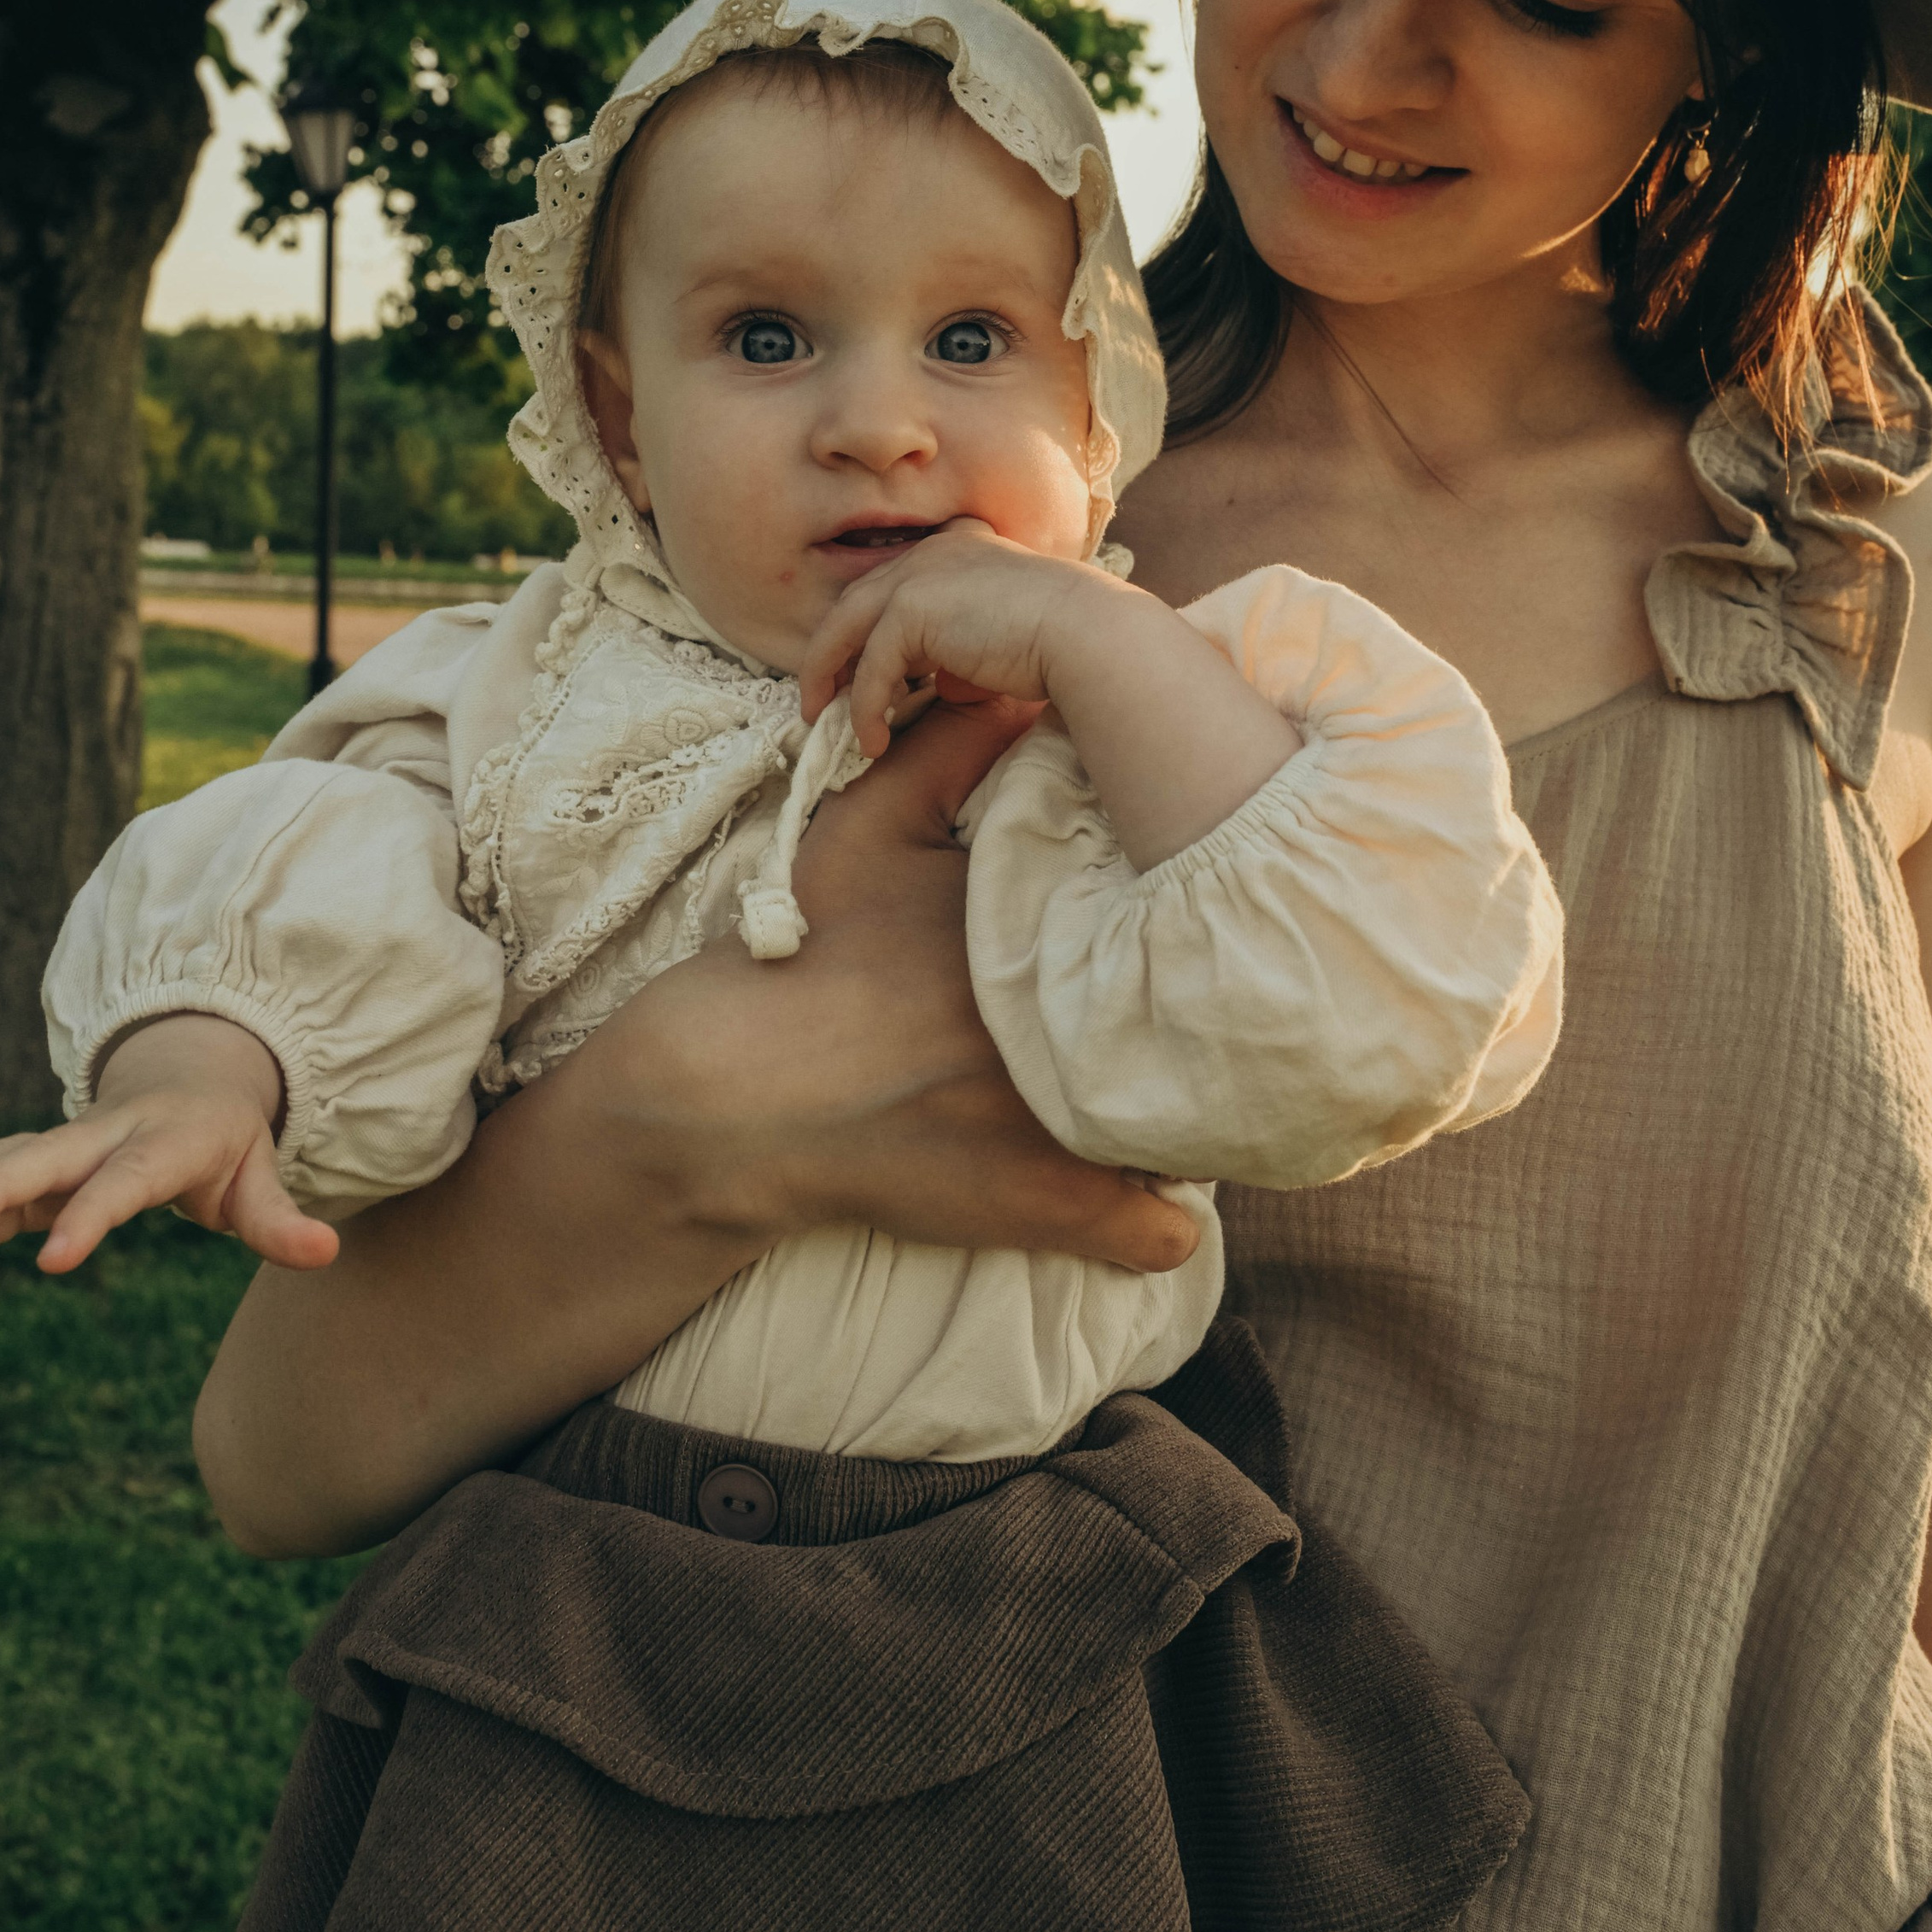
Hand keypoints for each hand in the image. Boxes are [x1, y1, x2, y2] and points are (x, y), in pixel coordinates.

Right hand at [0, 1014, 336, 1320]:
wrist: (190, 1078)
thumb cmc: (226, 1141)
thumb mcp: (258, 1175)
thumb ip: (279, 1220)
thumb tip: (327, 1253)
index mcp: (163, 1140)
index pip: (124, 1179)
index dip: (88, 1215)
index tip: (52, 1262)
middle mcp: (102, 1135)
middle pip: (39, 1157)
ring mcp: (64, 1146)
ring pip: (1, 1169)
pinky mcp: (36, 1167)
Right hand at [595, 688, 1200, 1271]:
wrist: (730, 1096)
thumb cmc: (803, 952)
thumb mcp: (863, 828)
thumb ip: (946, 753)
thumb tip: (1025, 696)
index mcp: (1041, 928)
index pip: (1174, 921)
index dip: (1164, 932)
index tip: (1145, 946)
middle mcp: (1077, 1019)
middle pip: (1201, 1018)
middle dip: (1174, 1020)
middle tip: (1139, 1026)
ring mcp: (1074, 1128)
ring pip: (1199, 1129)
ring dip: (1170, 1123)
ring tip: (1130, 1109)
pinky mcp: (1055, 1214)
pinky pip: (1165, 1235)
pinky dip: (1146, 1221)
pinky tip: (1116, 1198)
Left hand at [799, 518, 1119, 755]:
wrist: (1086, 635)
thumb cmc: (1064, 642)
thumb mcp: (1001, 637)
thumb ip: (961, 649)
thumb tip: (939, 680)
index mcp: (954, 549)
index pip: (890, 585)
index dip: (864, 627)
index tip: (853, 668)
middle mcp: (930, 553)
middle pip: (855, 602)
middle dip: (830, 651)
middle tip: (818, 696)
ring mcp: (917, 574)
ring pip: (847, 629)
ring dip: (829, 678)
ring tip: (823, 720)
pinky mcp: (912, 609)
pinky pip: (872, 666)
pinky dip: (865, 707)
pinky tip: (873, 741)